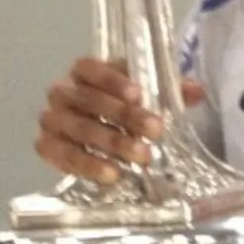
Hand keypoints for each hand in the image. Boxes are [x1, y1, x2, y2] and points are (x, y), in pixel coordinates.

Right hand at [34, 57, 203, 182]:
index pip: (90, 69)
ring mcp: (52, 120)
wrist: (102, 140)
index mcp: (84, 72)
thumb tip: (196, 90)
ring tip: (143, 157)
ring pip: (79, 129)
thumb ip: (171, 90)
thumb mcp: (149, 96)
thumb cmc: (126, 110)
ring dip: (112, 142)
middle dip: (124, 116)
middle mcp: (62, 92)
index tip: (138, 94)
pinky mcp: (47, 147)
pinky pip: (63, 156)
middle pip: (88, 100)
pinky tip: (113, 174)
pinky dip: (88, 165)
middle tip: (156, 131)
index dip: (112, 80)